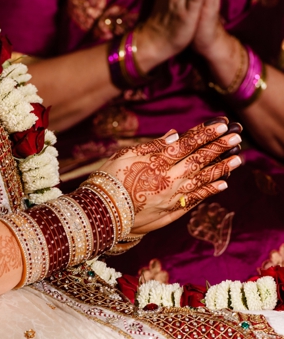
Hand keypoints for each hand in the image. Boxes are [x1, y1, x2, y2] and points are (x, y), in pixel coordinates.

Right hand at [101, 117, 241, 233]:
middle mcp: (167, 179)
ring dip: (221, 168)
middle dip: (219, 147)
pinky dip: (209, 191)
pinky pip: (194, 200)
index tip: (221, 123)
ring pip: (201, 180)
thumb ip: (152, 146)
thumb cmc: (109, 181)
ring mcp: (171, 197)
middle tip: (237, 135)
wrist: (101, 214)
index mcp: (156, 162)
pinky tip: (224, 184)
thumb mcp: (124, 156)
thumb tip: (175, 135)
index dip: (205, 133)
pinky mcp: (171, 211)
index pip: (187, 144)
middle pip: (198, 160)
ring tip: (238, 158)